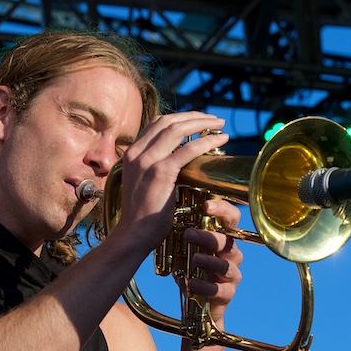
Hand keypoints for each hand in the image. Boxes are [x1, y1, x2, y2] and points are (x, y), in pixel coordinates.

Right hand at [114, 112, 226, 248]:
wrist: (133, 235)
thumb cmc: (141, 216)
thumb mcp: (142, 184)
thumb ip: (152, 169)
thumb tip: (175, 161)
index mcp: (130, 154)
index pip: (156, 123)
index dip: (179, 117)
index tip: (198, 120)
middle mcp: (136, 153)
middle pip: (168, 121)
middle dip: (194, 116)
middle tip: (214, 120)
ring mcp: (147, 161)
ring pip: (178, 129)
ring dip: (202, 123)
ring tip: (220, 125)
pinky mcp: (161, 172)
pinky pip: (188, 149)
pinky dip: (206, 141)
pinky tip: (220, 139)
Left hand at [182, 199, 243, 326]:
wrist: (196, 305)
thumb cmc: (190, 270)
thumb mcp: (181, 250)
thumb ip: (178, 234)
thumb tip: (164, 217)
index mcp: (222, 238)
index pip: (230, 218)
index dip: (222, 209)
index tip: (206, 205)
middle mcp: (230, 254)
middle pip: (228, 242)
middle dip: (209, 237)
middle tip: (188, 234)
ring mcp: (231, 274)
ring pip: (226, 265)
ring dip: (209, 261)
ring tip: (194, 259)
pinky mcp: (227, 294)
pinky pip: (221, 290)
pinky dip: (205, 286)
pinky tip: (191, 283)